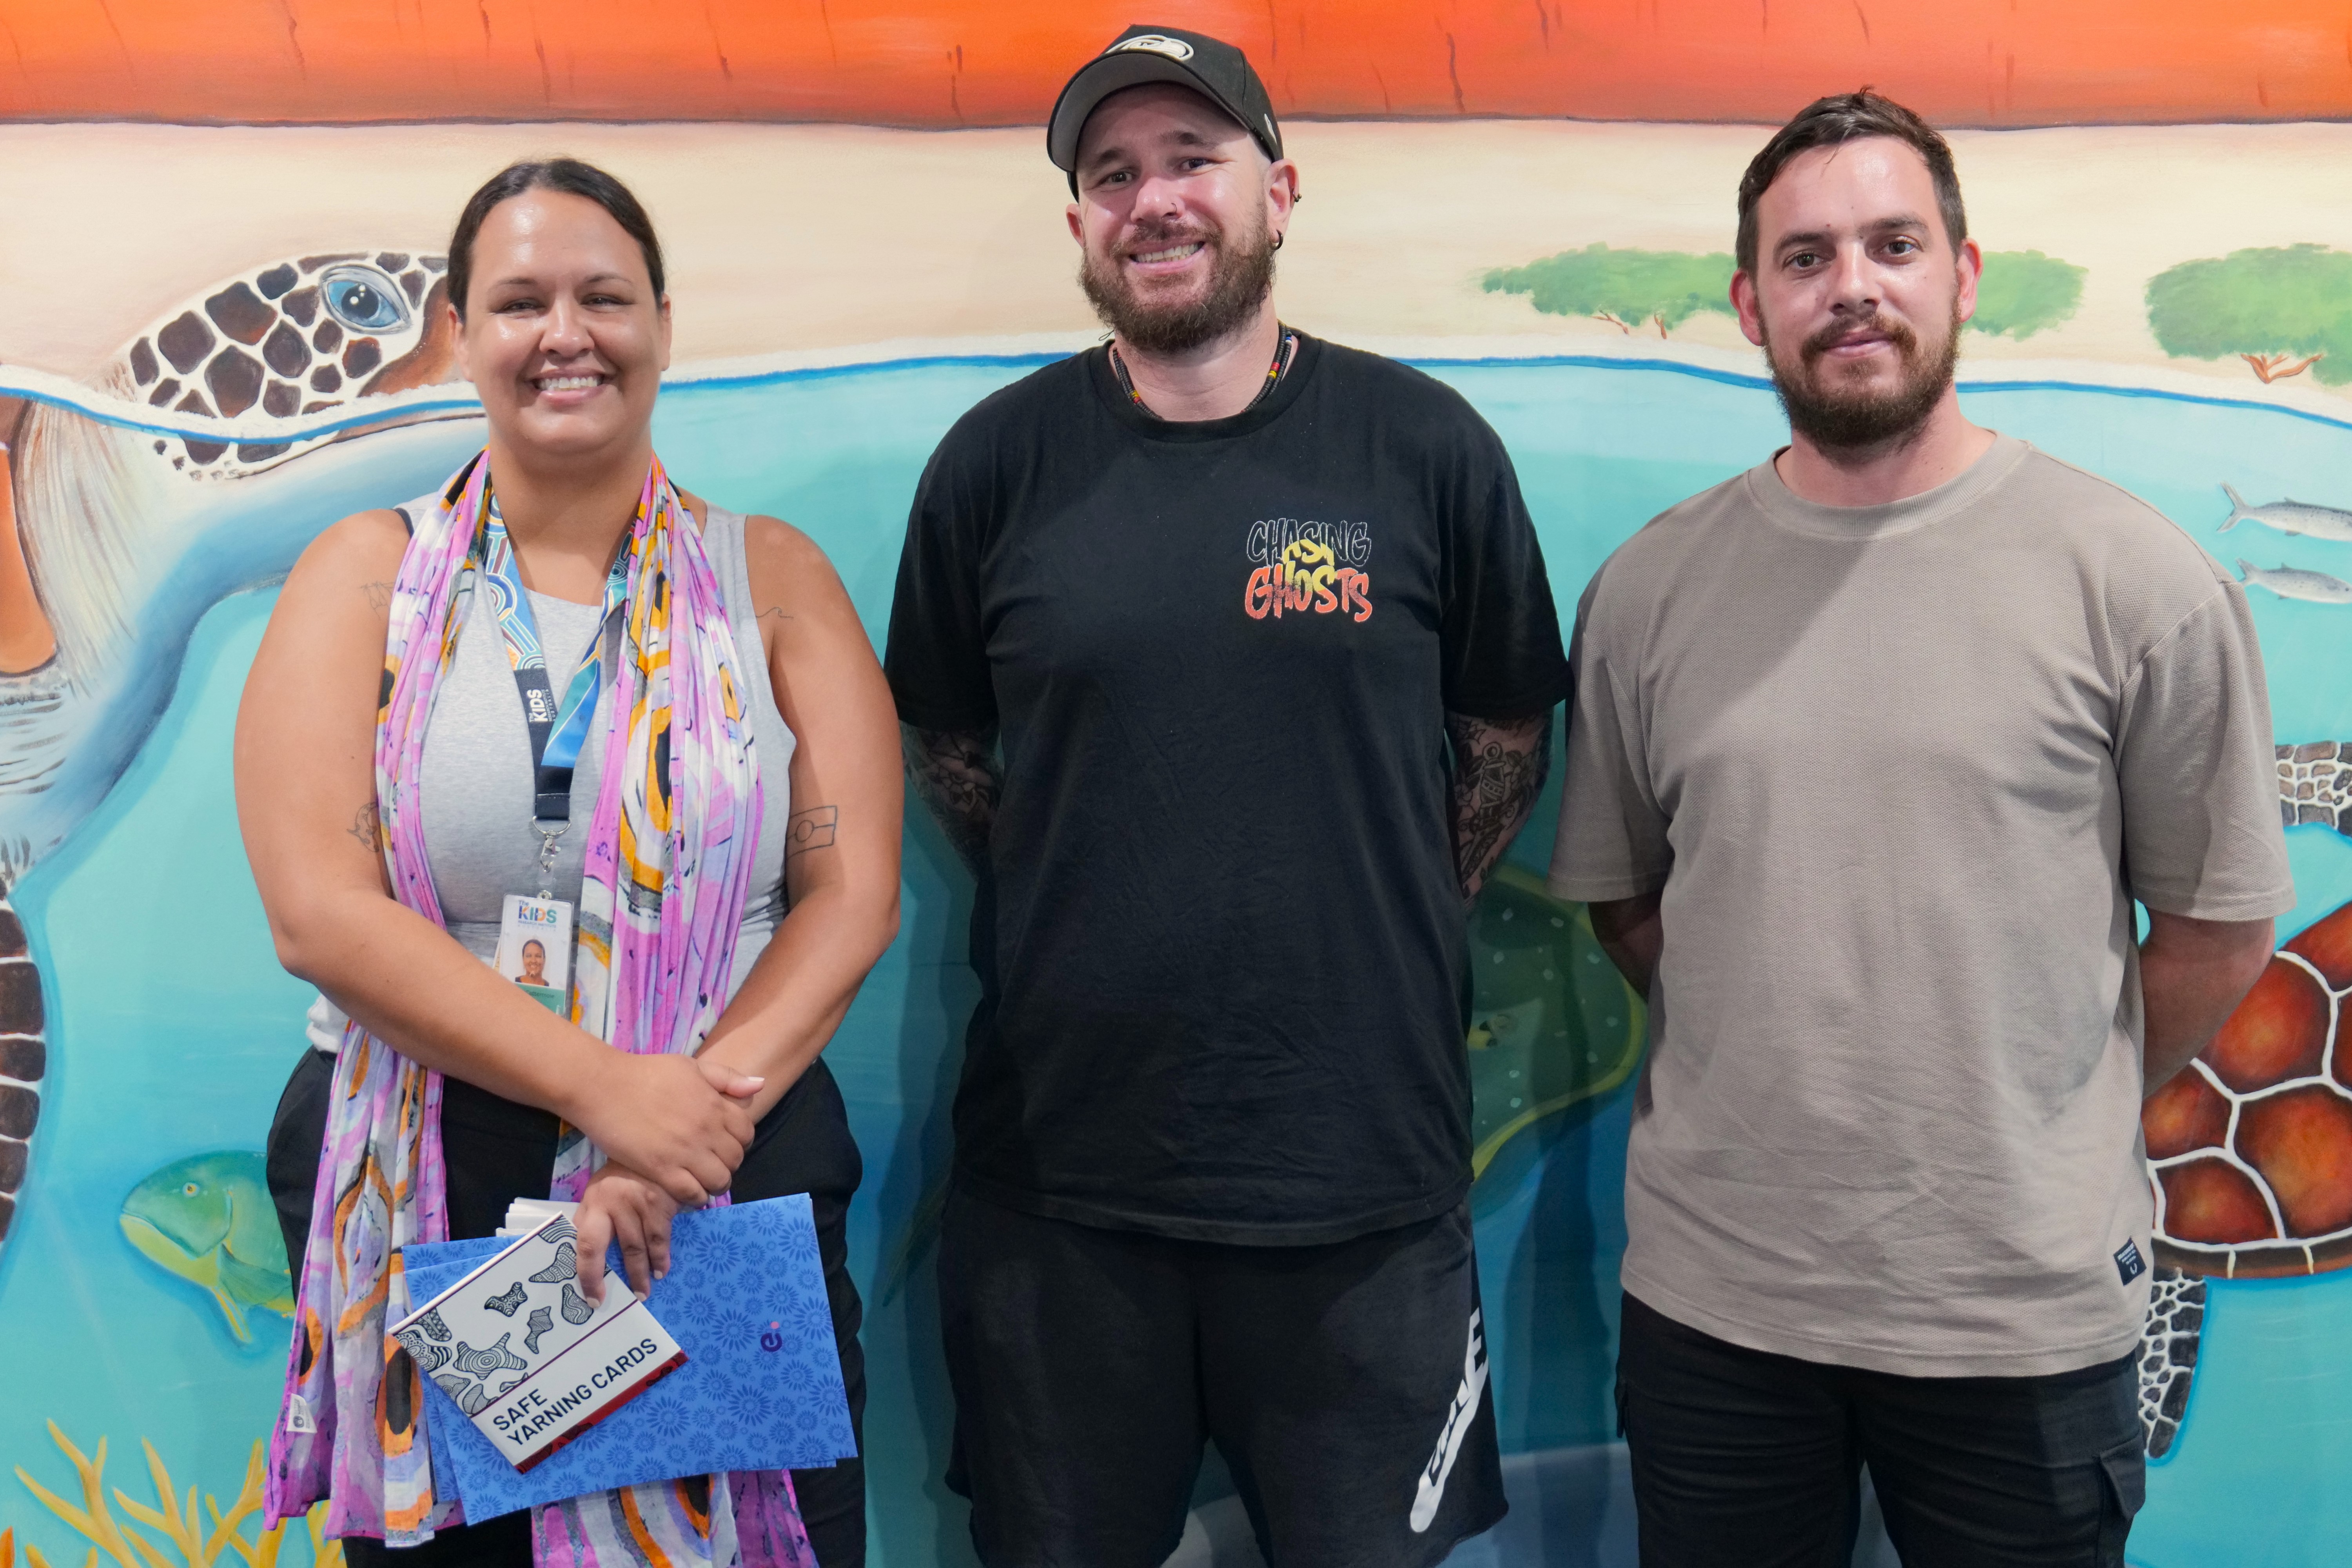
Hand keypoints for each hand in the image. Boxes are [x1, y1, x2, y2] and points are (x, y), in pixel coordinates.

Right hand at [566, 1052, 761, 1207]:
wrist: (603, 1085)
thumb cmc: (645, 1073)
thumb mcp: (691, 1067)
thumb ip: (726, 1078)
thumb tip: (760, 1085)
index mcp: (714, 1104)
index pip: (747, 1132)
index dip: (740, 1141)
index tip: (726, 1145)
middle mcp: (706, 1129)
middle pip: (735, 1159)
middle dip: (729, 1165)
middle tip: (713, 1165)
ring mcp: (685, 1151)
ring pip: (719, 1181)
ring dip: (715, 1185)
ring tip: (703, 1182)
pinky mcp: (661, 1169)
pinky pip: (692, 1193)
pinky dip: (696, 1197)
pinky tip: (688, 1192)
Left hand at [574, 1161, 680, 1304]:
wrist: (647, 1150)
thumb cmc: (616, 1179)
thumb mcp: (595, 1196)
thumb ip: (590, 1222)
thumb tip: (581, 1257)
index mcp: (595, 1204)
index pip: (588, 1245)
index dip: (590, 1275)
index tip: (594, 1298)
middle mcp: (618, 1204)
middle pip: (625, 1247)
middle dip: (630, 1276)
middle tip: (634, 1298)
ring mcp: (643, 1202)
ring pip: (646, 1244)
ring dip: (647, 1271)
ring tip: (646, 1290)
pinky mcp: (663, 1201)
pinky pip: (663, 1235)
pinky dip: (663, 1256)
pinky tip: (662, 1269)